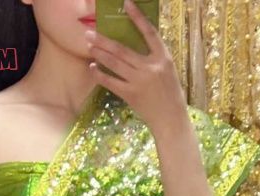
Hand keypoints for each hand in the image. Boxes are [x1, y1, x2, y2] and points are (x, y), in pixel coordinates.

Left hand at [85, 0, 186, 134]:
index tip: (127, 4)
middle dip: (103, 40)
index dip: (138, 17)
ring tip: (89, 46)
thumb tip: (133, 44)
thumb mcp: (167, 71)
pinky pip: (111, 82)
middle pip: (122, 49)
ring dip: (99, 54)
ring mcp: (139, 81)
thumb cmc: (169, 94)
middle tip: (89, 33)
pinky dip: (100, 75)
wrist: (170, 119)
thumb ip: (153, 58)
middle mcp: (150, 67)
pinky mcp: (130, 95)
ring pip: (114, 63)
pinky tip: (92, 68)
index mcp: (163, 58)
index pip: (149, 32)